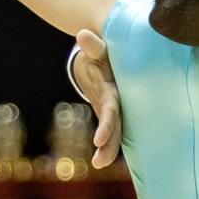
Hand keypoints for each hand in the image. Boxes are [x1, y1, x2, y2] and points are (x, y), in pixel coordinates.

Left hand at [70, 29, 122, 167]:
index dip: (107, 125)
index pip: (112, 110)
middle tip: (99, 162)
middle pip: (116, 128)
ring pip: (115, 133)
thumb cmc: (104, 53)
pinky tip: (98, 161)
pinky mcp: (109, 114)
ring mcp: (114, 110)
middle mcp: (117, 103)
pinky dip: (106, 144)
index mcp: (115, 90)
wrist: (108, 57)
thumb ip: (93, 45)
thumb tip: (82, 34)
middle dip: (109, 145)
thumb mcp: (99, 49)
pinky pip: (110, 131)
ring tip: (97, 164)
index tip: (97, 140)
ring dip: (107, 149)